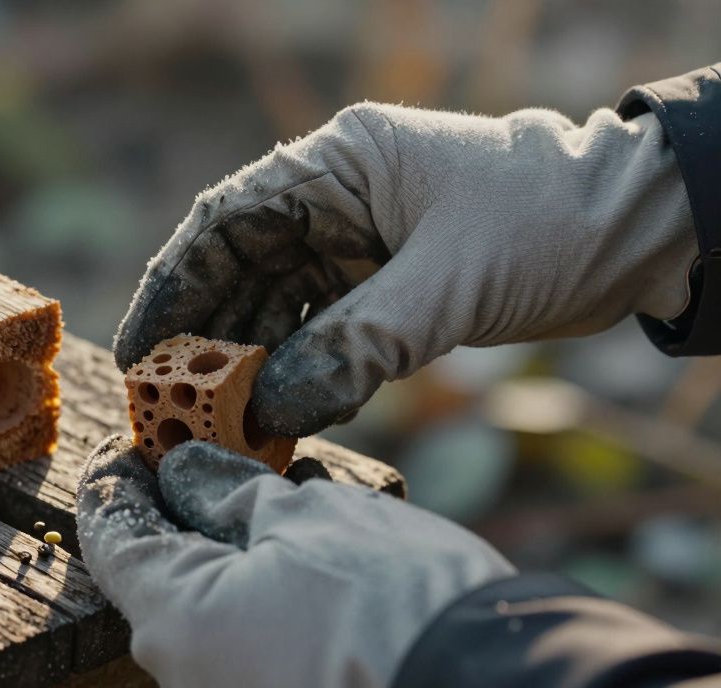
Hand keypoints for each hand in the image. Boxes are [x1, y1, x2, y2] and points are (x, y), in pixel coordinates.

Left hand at [76, 436, 513, 687]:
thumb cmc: (394, 598)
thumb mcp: (308, 514)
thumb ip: (228, 491)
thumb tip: (185, 473)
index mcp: (174, 621)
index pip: (110, 536)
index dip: (115, 479)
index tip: (129, 443)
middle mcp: (183, 684)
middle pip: (155, 583)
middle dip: (176, 519)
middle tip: (207, 460)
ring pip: (203, 623)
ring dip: (222, 566)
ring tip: (270, 512)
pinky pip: (241, 659)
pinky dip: (253, 611)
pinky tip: (298, 573)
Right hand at [114, 103, 696, 435]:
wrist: (638, 233)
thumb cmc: (548, 224)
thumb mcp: (448, 285)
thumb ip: (357, 346)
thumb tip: (274, 410)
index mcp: (337, 165)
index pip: (225, 223)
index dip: (172, 286)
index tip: (140, 349)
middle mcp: (334, 201)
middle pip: (240, 273)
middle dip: (205, 342)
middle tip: (170, 408)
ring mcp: (356, 244)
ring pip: (276, 311)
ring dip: (250, 371)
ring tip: (221, 430)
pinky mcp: (381, 286)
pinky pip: (319, 335)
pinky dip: (298, 378)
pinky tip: (280, 419)